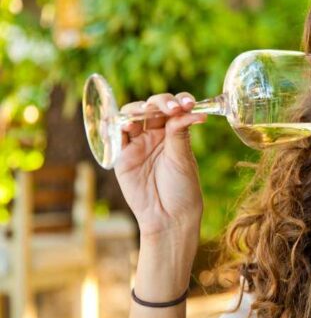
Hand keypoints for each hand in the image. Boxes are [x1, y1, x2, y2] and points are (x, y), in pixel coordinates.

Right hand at [114, 92, 206, 238]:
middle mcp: (156, 134)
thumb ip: (179, 134)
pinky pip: (115, 135)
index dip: (179, 101)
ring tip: (147, 112)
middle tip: (170, 108)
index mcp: (175, 133)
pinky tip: (125, 124)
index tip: (188, 103)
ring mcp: (138, 143)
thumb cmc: (182, 189)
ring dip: (138, 109)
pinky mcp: (122, 155)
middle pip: (152, 107)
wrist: (168, 217)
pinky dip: (116, 126)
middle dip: (160, 102)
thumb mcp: (183, 159)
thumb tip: (186, 110)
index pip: (174, 108)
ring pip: (132, 116)